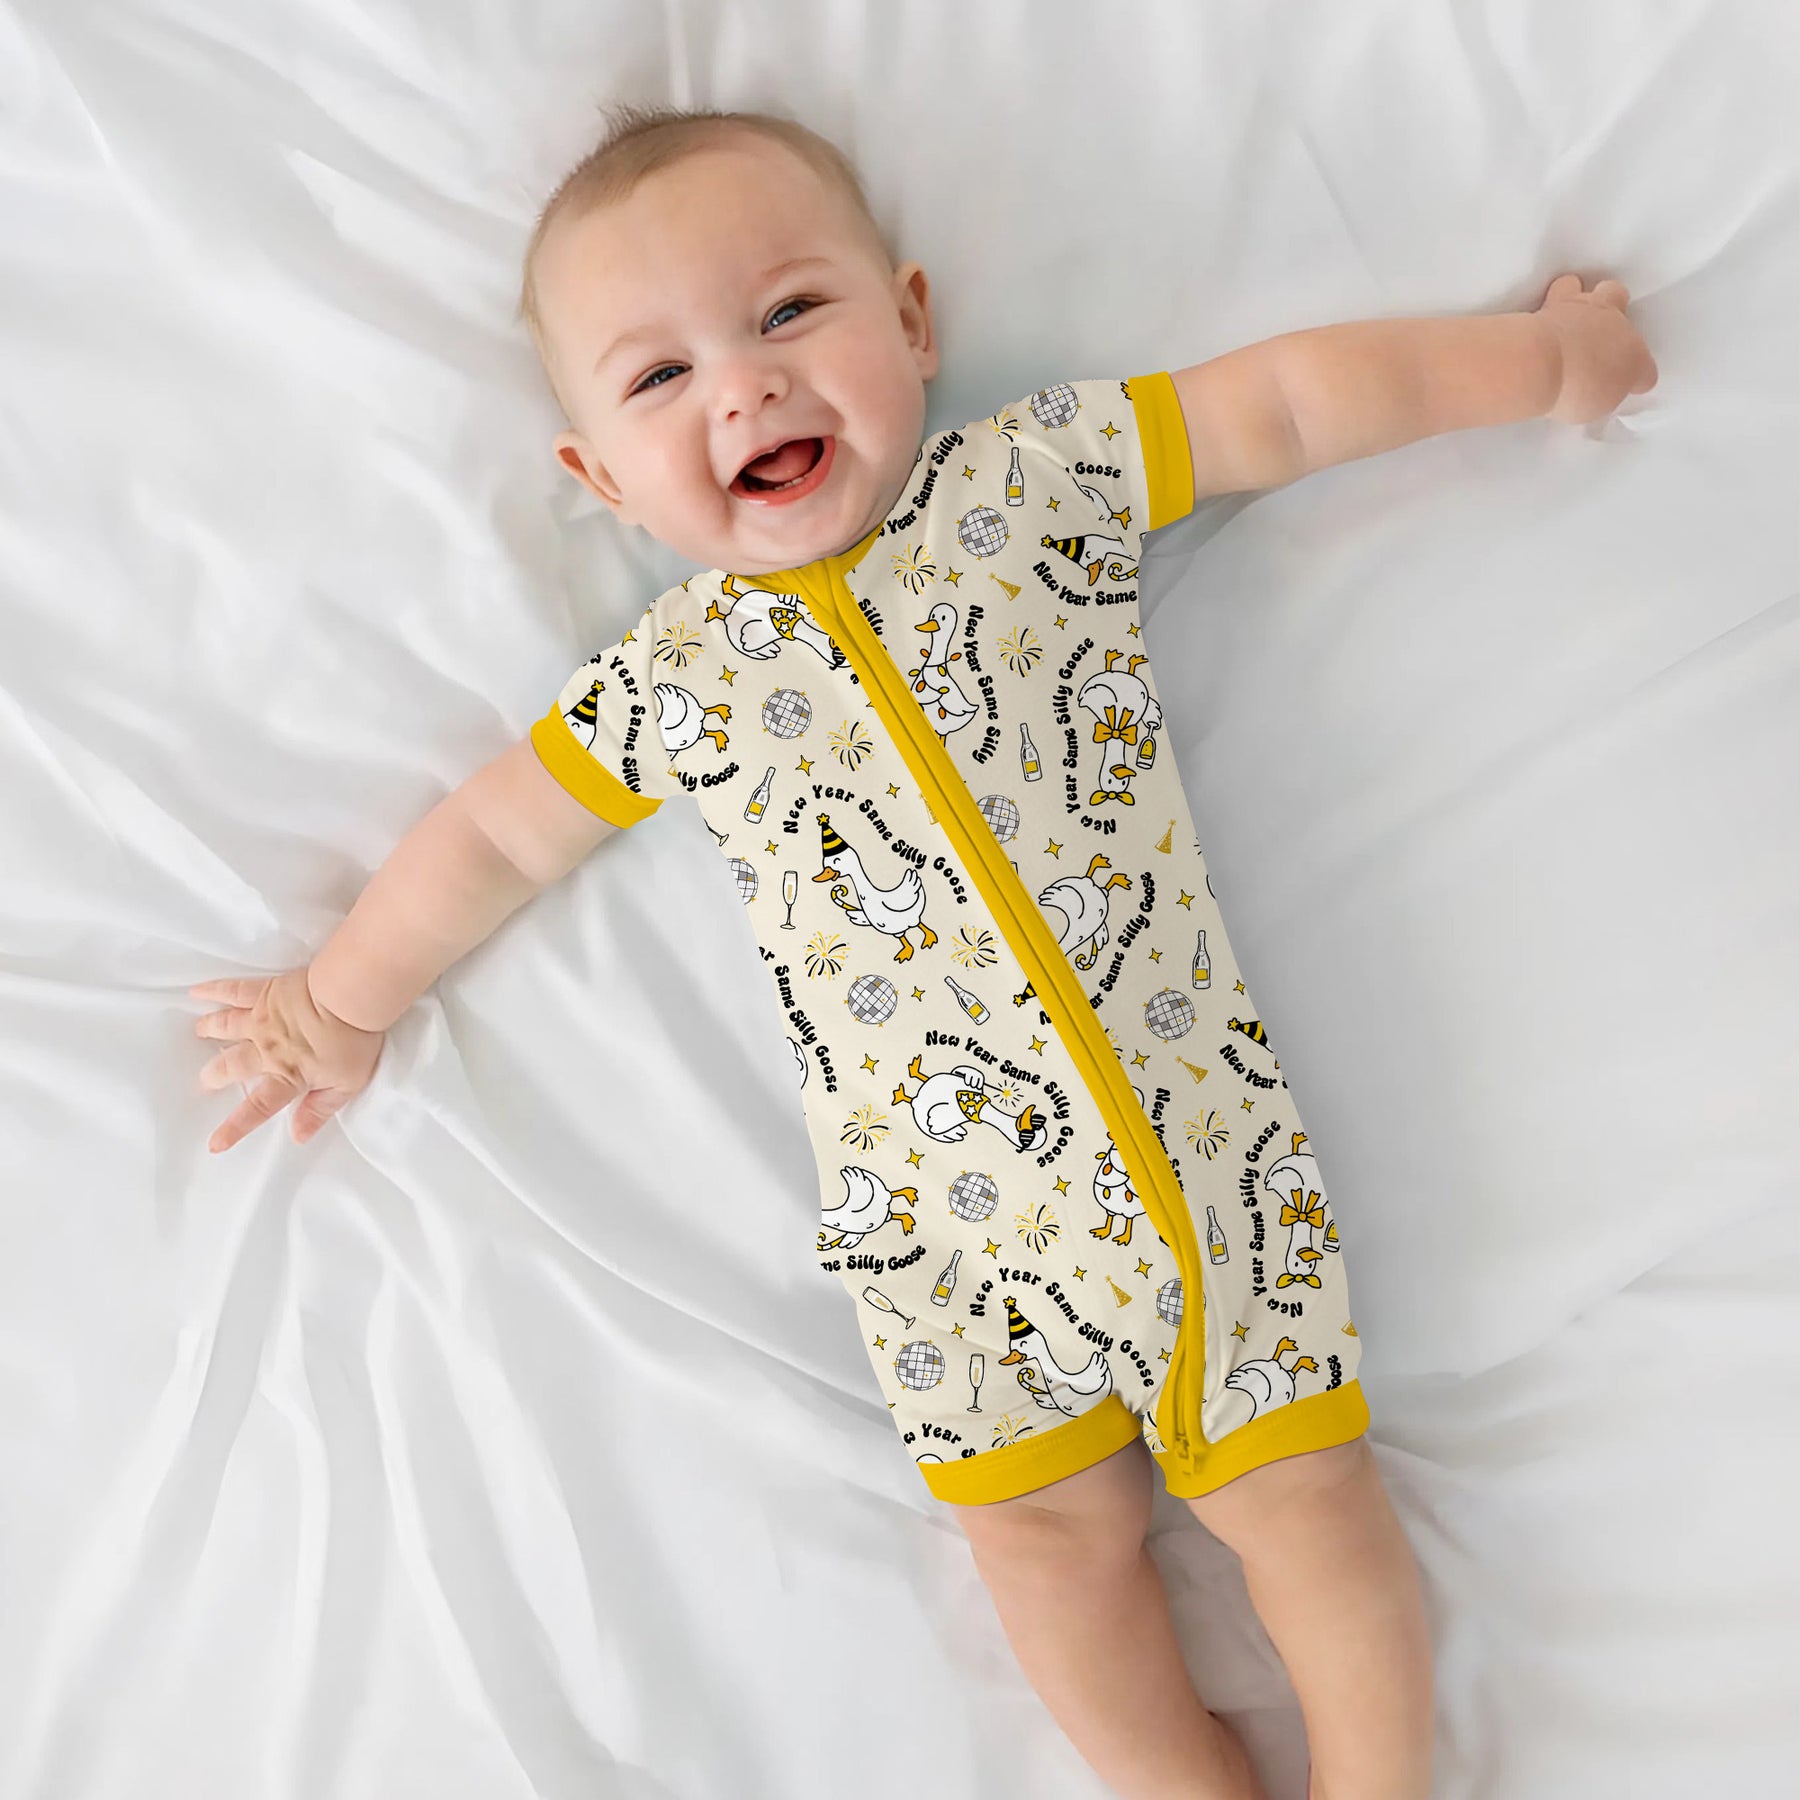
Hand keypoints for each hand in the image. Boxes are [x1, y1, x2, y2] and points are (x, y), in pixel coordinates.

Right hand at [190, 969, 384, 1153]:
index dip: (235, 1127)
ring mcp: (262, 1019)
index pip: (258, 1107)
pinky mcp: (266, 992)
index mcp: (288, 1075)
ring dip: (210, 1030)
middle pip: (231, 1066)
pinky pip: (232, 991)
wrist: (350, 998)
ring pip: (225, 1027)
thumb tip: (299, 1135)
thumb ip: (319, 1110)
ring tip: (199, 1032)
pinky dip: (213, 991)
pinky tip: (197, 991)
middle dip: (214, 1076)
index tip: (215, 1143)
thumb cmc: (354, 1039)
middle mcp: (267, 1050)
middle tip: (205, 1082)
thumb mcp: (346, 1085)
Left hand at [1534, 272, 1658, 423]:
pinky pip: (1567, 285)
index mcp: (1635, 361)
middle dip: (1621, 328)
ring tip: (1580, 320)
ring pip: (1608, 290)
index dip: (1636, 381)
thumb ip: (1602, 397)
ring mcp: (1591, 310)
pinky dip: (1561, 296)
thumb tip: (1595, 394)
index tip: (1625, 387)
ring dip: (1597, 305)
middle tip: (1602, 345)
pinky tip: (1552, 311)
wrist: (1542, 366)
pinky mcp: (1560, 300)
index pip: (1646, 373)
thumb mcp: (1593, 409)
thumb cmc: (1570, 390)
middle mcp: (1619, 328)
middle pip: (1639, 327)